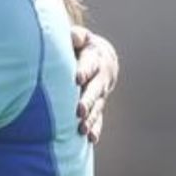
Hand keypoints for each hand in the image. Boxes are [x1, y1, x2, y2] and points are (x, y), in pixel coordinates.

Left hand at [71, 26, 119, 143]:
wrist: (102, 58)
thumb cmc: (82, 46)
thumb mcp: (81, 37)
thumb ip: (76, 36)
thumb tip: (73, 37)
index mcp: (95, 58)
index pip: (90, 64)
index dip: (84, 70)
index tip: (77, 78)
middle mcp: (100, 78)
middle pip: (95, 90)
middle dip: (87, 100)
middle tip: (79, 110)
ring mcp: (101, 94)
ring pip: (97, 107)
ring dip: (90, 118)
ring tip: (82, 129)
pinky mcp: (98, 106)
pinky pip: (98, 118)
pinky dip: (95, 128)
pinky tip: (90, 138)